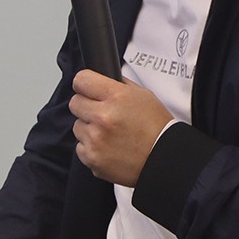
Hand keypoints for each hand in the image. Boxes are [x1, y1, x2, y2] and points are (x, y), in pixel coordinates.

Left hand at [69, 69, 172, 186]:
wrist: (163, 159)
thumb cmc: (156, 128)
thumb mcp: (143, 95)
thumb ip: (119, 85)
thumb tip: (102, 79)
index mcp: (116, 97)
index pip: (82, 80)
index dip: (85, 83)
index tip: (88, 88)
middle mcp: (103, 117)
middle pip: (75, 102)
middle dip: (86, 105)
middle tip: (101, 112)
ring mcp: (96, 140)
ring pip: (77, 126)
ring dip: (89, 127)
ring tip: (109, 133)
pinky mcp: (92, 158)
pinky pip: (80, 147)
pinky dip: (91, 147)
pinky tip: (108, 147)